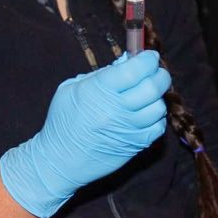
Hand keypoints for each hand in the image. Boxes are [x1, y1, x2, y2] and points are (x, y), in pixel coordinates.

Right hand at [0, 50, 169, 217]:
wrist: (58, 160)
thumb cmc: (62, 121)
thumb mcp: (72, 89)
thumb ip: (100, 74)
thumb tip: (126, 63)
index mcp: (98, 90)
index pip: (134, 70)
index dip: (147, 59)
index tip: (149, 56)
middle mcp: (116, 109)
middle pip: (152, 86)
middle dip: (159, 74)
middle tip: (154, 72)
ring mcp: (128, 129)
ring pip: (158, 107)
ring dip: (157, 97)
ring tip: (148, 94)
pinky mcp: (135, 145)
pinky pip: (158, 127)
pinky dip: (157, 117)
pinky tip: (146, 113)